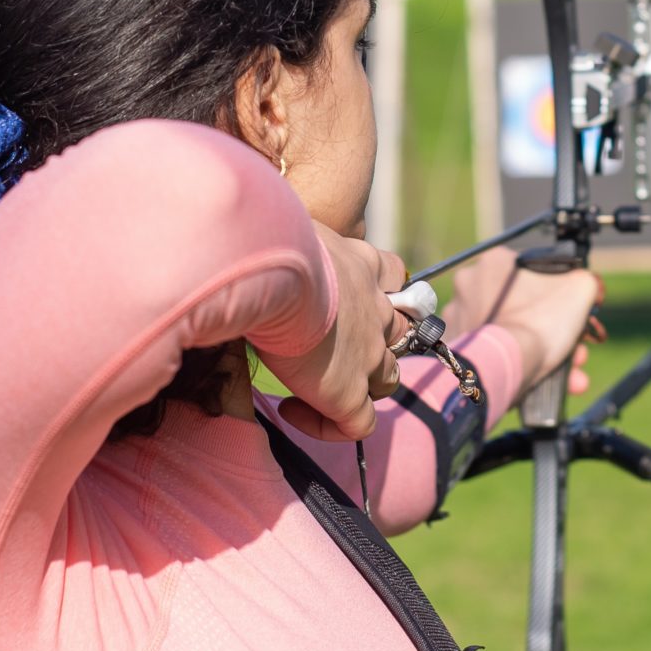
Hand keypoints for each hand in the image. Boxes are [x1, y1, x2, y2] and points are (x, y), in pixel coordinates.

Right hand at [256, 226, 408, 441]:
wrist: (274, 270)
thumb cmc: (269, 241)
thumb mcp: (286, 224)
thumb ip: (283, 233)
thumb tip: (253, 225)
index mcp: (361, 264)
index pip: (391, 276)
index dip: (378, 292)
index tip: (345, 301)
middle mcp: (375, 309)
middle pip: (397, 333)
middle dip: (372, 343)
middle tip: (328, 349)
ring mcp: (367, 354)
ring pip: (386, 379)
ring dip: (359, 386)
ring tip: (316, 385)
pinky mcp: (348, 392)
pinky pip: (358, 425)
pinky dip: (331, 425)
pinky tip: (292, 411)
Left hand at [450, 252, 602, 395]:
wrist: (504, 366)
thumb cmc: (539, 322)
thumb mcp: (579, 289)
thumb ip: (584, 280)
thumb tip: (585, 285)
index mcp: (495, 261)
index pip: (533, 274)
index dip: (558, 297)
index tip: (572, 317)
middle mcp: (469, 285)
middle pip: (523, 307)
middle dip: (552, 330)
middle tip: (575, 350)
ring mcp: (458, 317)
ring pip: (509, 333)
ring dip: (539, 351)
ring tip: (568, 375)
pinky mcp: (455, 347)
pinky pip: (493, 353)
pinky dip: (517, 365)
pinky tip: (542, 380)